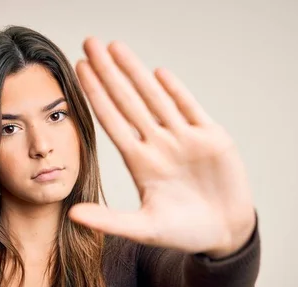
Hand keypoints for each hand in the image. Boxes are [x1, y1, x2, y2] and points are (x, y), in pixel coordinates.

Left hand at [69, 37, 255, 256]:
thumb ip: (109, 220)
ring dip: (136, 72)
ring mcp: (184, 138)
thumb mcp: (143, 228)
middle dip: (109, 72)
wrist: (224, 232)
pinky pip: (190, 108)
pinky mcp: (211, 138)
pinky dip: (175, 91)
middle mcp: (158, 144)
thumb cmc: (183, 232)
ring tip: (116, 47)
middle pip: (128, 101)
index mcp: (140, 162)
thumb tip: (72, 215)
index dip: (96, 95)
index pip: (112, 121)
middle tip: (90, 43)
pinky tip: (158, 73)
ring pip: (156, 98)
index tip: (79, 71)